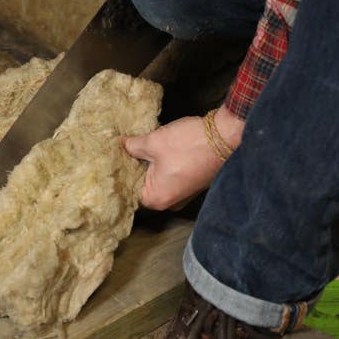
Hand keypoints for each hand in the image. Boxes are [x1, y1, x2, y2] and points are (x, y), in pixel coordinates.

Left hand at [123, 106, 243, 209]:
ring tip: (138, 148)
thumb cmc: (188, 144)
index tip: (113, 159)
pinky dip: (163, 165)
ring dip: (149, 165)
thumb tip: (121, 144)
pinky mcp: (191, 183)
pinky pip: (170, 177)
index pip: (129, 190)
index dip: (121, 173)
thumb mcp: (153, 142)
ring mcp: (182, 194)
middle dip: (135, 168)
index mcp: (157, 199)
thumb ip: (132, 146)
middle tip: (122, 151)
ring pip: (157, 180)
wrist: (225, 137)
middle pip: (143, 186)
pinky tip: (156, 151)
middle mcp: (170, 202)